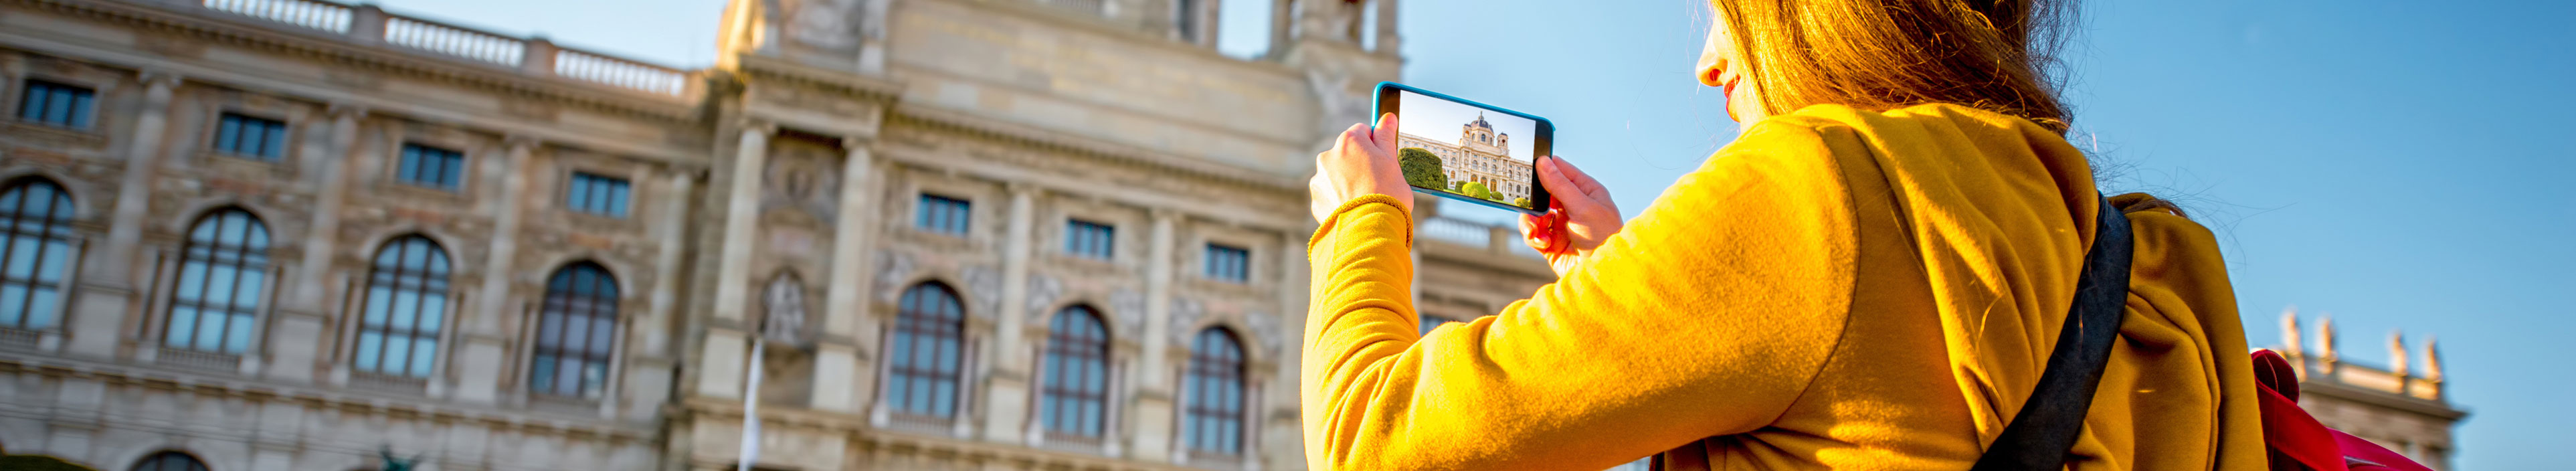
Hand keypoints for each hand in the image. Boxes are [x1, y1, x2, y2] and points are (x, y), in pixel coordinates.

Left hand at [1310, 113, 1413, 222]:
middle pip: (1347, 154)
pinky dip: (1340, 200)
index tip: (1384, 160)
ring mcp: (1320, 180)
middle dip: (1360, 164)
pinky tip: (1355, 210)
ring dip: (1348, 182)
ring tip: (1366, 200)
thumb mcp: (1392, 161)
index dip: (1376, 145)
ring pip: (1337, 175)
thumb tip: (1387, 117)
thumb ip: (1386, 137)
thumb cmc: (1387, 193)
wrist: (1370, 231)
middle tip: (1378, 182)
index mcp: (1349, 142)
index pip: (1362, 132)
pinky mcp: (1316, 201)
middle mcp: (1328, 156)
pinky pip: (1330, 195)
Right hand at [1519, 155, 1620, 275]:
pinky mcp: (1550, 243)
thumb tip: (1543, 162)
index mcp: (1586, 191)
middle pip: (1543, 192)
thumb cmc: (1603, 239)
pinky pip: (1533, 233)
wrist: (1602, 277)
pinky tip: (1542, 243)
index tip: (1527, 167)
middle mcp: (1572, 206)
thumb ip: (1560, 185)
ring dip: (1531, 222)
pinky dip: (1533, 237)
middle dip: (1533, 199)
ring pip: (1534, 214)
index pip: (1561, 171)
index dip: (1544, 167)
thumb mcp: (1583, 207)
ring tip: (1536, 232)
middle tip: (1526, 202)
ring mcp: (1561, 225)